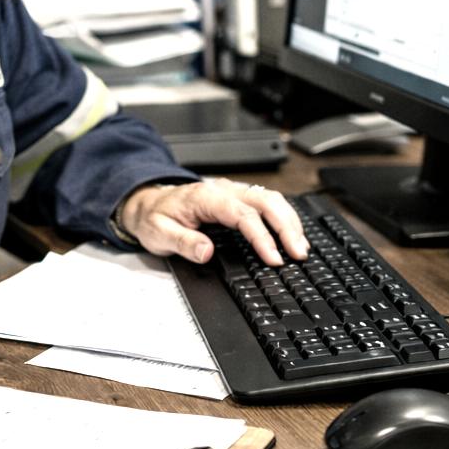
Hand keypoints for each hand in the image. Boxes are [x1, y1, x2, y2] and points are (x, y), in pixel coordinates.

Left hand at [116, 179, 308, 266]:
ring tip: (301, 247)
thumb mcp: (158, 234)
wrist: (147, 203)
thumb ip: (182, 242)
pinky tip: (291, 234)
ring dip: (289, 221)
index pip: (242, 214)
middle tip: (298, 253)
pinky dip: (283, 217)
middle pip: (264, 200)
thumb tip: (206, 252)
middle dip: (286, 226)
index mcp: (205, 197)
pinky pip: (266, 201)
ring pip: (270, 198)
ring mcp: (231, 191)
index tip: (273, 258)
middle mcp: (222, 190)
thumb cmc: (154, 217)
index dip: (261, 237)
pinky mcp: (236, 197)